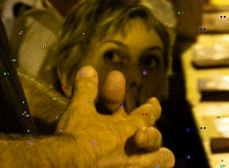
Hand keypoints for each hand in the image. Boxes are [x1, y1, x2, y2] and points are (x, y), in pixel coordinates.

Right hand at [57, 66, 174, 167]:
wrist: (66, 166)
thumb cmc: (75, 138)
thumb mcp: (79, 109)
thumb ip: (87, 89)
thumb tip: (88, 69)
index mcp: (128, 128)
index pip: (148, 114)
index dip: (152, 107)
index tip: (153, 103)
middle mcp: (135, 150)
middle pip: (158, 142)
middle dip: (154, 137)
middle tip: (147, 134)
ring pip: (161, 163)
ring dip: (158, 160)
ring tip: (158, 158)